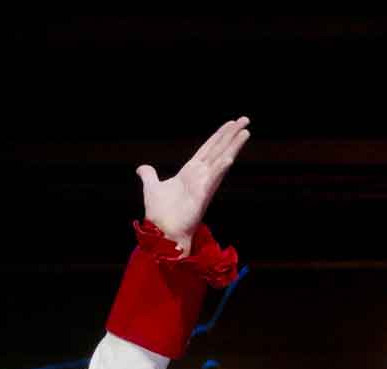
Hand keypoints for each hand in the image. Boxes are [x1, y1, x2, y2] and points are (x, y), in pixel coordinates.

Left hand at [137, 117, 249, 251]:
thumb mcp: (152, 188)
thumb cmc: (161, 213)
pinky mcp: (202, 195)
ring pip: (221, 161)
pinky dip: (220, 169)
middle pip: (218, 150)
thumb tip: (141, 168)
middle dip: (231, 135)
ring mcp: (203, 185)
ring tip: (245, 133)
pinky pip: (213, 180)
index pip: (207, 149)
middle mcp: (200, 176)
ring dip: (232, 147)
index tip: (230, 123)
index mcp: (190, 172)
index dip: (218, 136)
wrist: (162, 231)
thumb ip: (149, 176)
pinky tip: (229, 158)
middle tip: (245, 119)